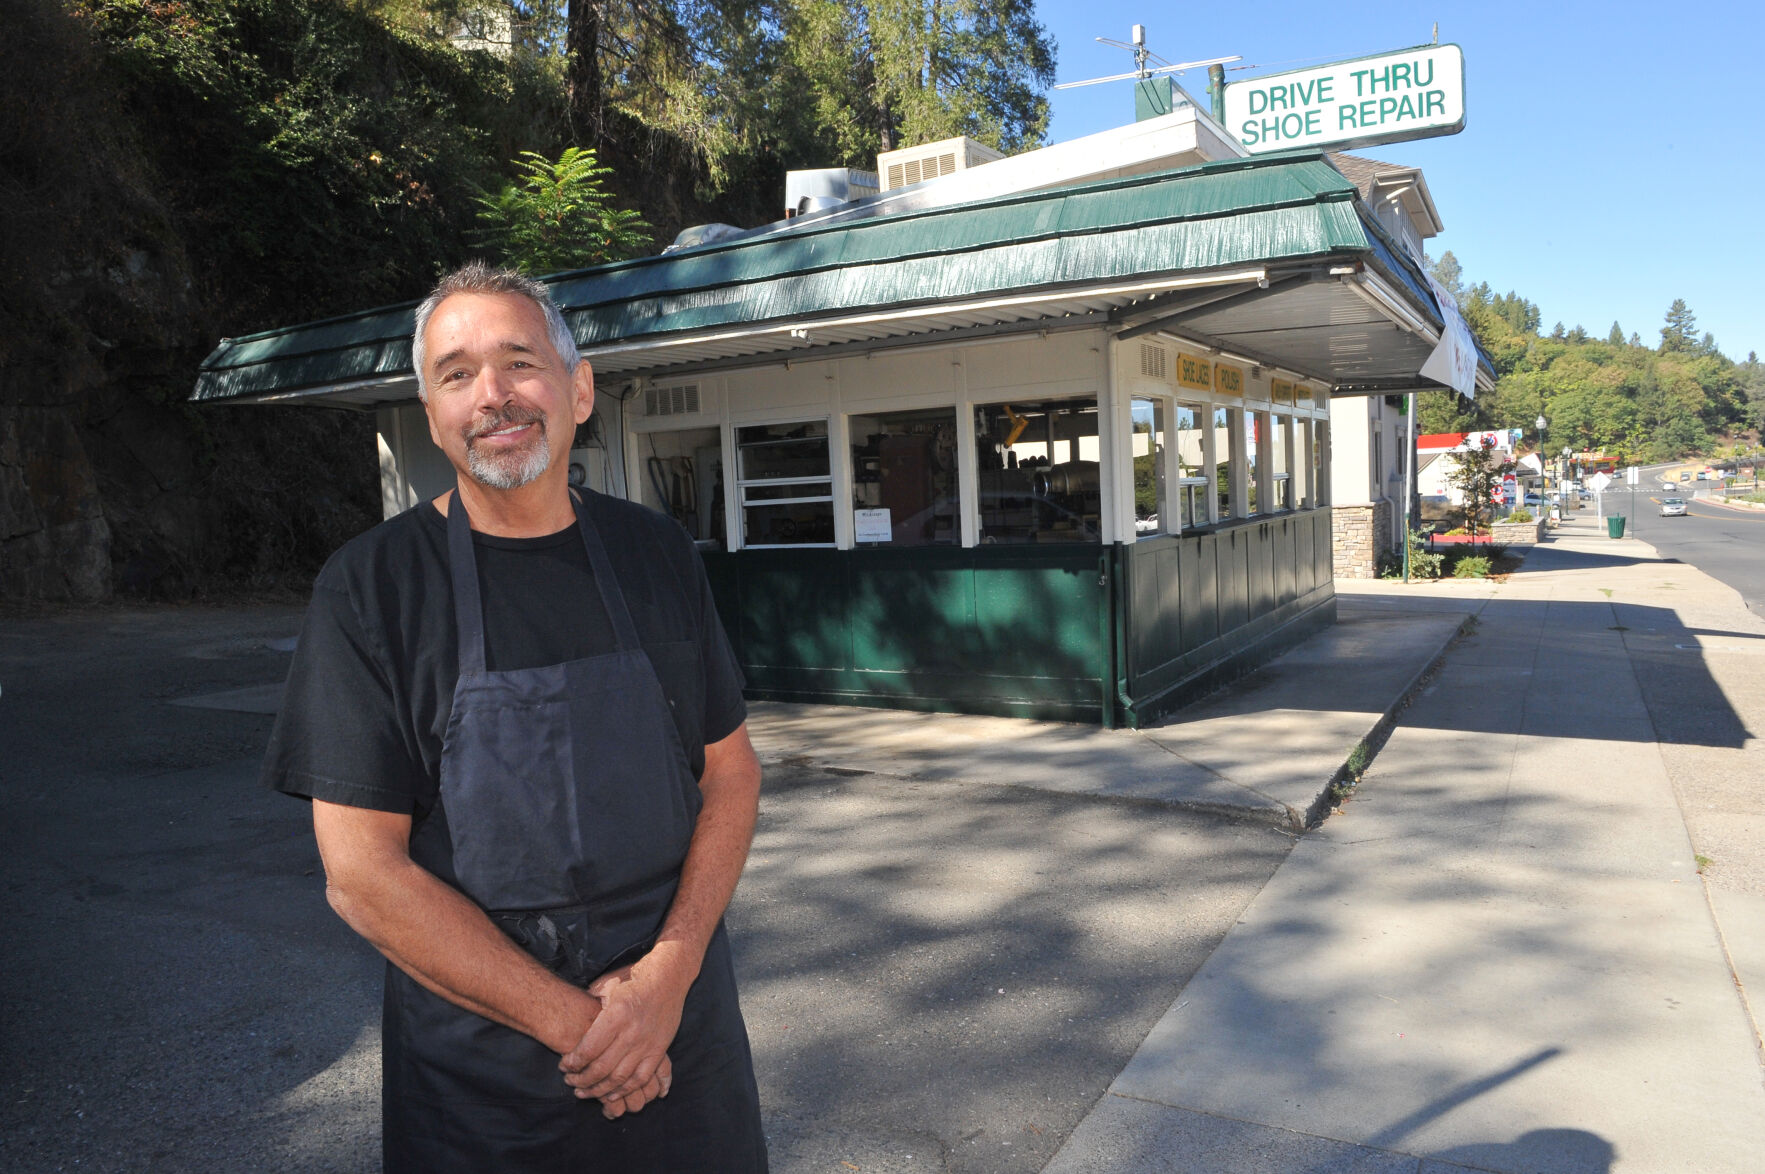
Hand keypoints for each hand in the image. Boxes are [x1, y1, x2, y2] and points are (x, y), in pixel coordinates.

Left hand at [558, 944, 691, 1105]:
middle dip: (581, 1080)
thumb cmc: (633, 979)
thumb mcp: (607, 988)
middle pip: (602, 1068)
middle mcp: (632, 1032)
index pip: (589, 1050)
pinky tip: (612, 1094)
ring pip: (620, 1078)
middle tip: (570, 1082)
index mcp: (617, 1014)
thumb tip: (573, 1028)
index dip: (573, 1063)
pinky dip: (626, 1090)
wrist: (668, 977)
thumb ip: (592, 1010)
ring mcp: (647, 1043)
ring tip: (585, 1093)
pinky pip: (641, 1078)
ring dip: (600, 1090)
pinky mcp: (659, 1050)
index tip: (564, 1066)